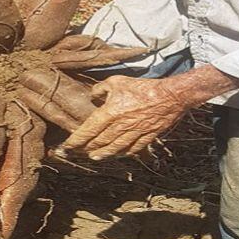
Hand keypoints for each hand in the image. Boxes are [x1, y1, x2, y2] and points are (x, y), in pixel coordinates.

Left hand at [62, 75, 190, 159]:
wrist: (171, 96)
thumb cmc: (143, 87)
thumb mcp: (118, 81)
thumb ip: (101, 89)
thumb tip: (92, 96)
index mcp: (111, 112)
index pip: (88, 130)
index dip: (76, 140)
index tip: (67, 146)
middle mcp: (120, 126)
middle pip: (99, 142)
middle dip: (86, 148)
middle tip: (77, 152)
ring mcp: (134, 134)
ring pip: (114, 149)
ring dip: (102, 154)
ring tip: (94, 157)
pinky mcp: (146, 138)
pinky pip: (132, 149)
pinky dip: (123, 153)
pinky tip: (118, 154)